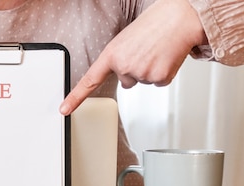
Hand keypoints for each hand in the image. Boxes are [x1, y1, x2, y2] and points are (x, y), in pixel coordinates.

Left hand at [59, 0, 205, 114]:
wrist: (179, 18)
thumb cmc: (154, 25)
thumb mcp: (126, 40)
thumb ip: (119, 60)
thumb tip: (124, 78)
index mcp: (111, 55)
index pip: (89, 81)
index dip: (75, 98)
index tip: (64, 109)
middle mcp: (123, 66)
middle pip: (126, 81)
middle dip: (135, 69)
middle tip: (145, 51)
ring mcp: (140, 74)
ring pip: (142, 82)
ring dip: (150, 69)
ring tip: (156, 51)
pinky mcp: (157, 79)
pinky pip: (157, 83)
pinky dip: (163, 73)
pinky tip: (165, 58)